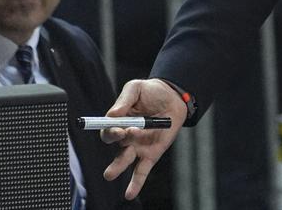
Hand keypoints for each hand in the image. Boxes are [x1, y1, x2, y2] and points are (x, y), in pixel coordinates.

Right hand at [102, 78, 187, 199]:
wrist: (174, 97)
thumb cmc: (151, 91)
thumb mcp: (136, 88)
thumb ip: (124, 100)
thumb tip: (113, 114)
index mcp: (118, 121)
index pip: (108, 130)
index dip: (110, 130)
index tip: (118, 127)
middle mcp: (125, 137)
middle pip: (114, 145)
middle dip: (116, 142)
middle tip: (122, 136)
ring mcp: (137, 147)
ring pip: (124, 160)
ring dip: (117, 167)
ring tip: (109, 174)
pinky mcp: (150, 155)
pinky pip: (141, 171)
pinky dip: (135, 183)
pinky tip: (129, 193)